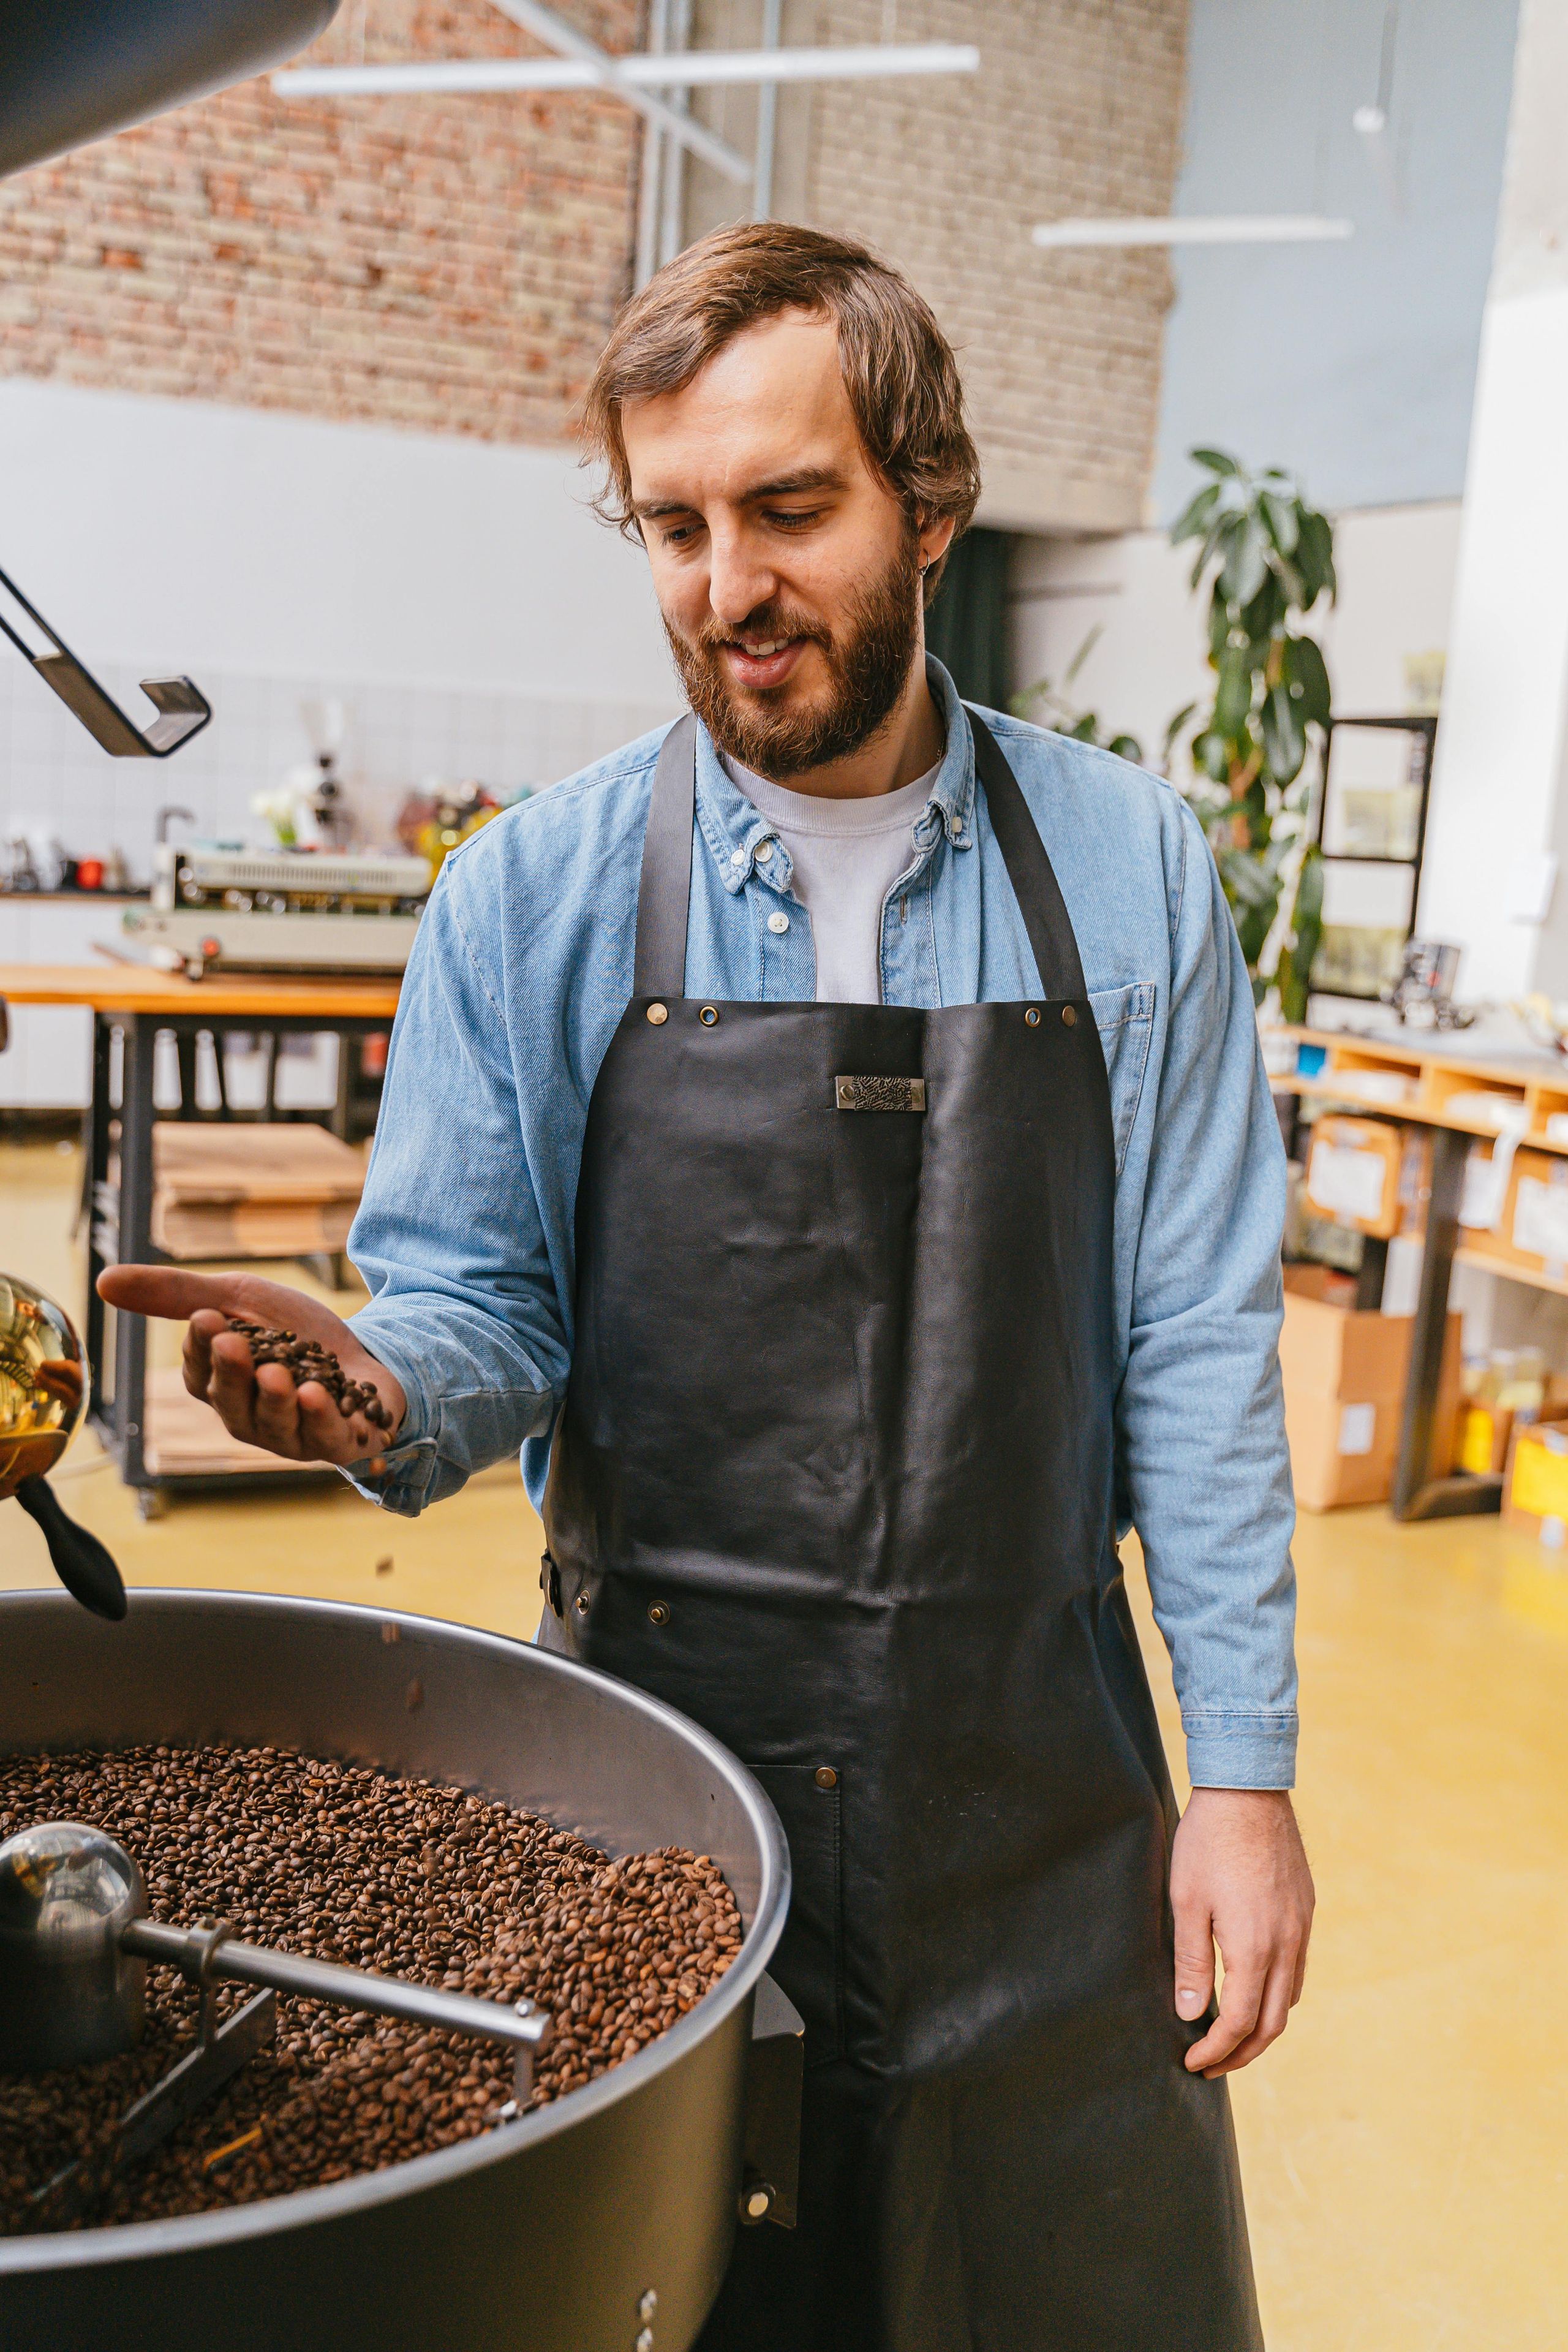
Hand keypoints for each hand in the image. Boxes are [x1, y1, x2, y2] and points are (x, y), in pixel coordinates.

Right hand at [96, 1267, 405, 1465]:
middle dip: (231, 1372)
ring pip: (274, 1424)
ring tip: (275, 1371)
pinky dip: (318, 1417)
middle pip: (232, 1402)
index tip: (206, 1315)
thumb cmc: (296, 1331)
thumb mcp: (240, 1298)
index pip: (199, 1374)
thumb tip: (102, 1280)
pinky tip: (315, 1394)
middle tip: (232, 1340)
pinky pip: (324, 1438)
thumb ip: (177, 1293)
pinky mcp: (339, 1440)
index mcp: (221, 1388)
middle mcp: (251, 1417)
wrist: (369, 1350)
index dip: (201, 1349)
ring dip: (273, 1397)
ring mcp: (293, 1435)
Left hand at [1170, 1787, 1313, 2077]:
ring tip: (1231, 2037)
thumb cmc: (1208, 1841)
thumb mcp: (1186, 1901)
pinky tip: (1255, 1991)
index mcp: (1254, 1948)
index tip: (1192, 2064)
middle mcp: (1286, 1944)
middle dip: (1242, 2054)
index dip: (1215, 2051)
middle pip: (1272, 2024)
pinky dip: (1278, 1995)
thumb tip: (1190, 2015)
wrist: (1248, 1789)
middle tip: (1211, 2066)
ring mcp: (1301, 1927)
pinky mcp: (1304, 1910)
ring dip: (1263, 2028)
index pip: (1238, 2023)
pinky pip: (1297, 1969)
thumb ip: (1191, 1962)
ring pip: (1290, 1999)